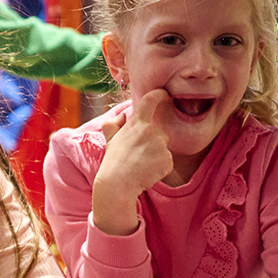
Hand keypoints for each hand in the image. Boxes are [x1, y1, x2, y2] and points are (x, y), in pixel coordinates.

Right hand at [92, 89, 174, 235]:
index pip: (150, 101)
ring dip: (155, 156)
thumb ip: (114, 123)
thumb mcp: (109, 139)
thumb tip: (123, 116)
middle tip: (136, 155)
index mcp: (136, 123)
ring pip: (163, 148)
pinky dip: (160, 168)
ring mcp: (161, 145)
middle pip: (159, 133)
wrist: (118, 184)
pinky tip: (147, 172)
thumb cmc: (113, 161)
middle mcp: (151, 131)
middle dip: (152, 143)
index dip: (159, 94)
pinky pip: (167, 162)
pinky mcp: (167, 160)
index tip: (164, 93)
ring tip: (140, 165)